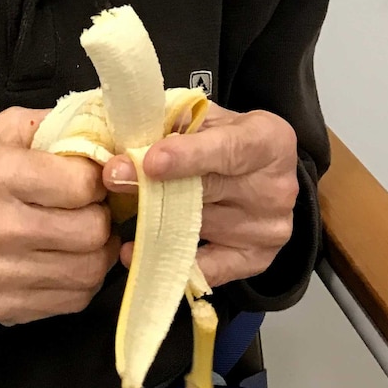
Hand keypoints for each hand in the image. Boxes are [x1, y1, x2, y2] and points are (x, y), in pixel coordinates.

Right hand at [0, 107, 118, 324]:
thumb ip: (52, 125)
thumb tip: (107, 136)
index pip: (80, 184)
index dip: (97, 179)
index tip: (90, 178)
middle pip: (91, 230)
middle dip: (101, 215)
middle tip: (90, 207)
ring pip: (89, 270)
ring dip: (98, 250)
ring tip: (84, 233)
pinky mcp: (6, 308)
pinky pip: (74, 299)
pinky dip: (82, 278)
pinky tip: (68, 259)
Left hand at [102, 103, 298, 287]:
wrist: (266, 174)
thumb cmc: (229, 140)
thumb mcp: (210, 118)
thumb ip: (177, 124)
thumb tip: (132, 137)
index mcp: (269, 141)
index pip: (228, 149)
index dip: (188, 156)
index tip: (149, 162)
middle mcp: (275, 188)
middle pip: (207, 190)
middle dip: (154, 185)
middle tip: (113, 178)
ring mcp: (268, 229)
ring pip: (198, 226)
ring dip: (155, 218)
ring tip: (123, 206)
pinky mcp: (256, 259)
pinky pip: (206, 268)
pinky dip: (168, 260)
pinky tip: (136, 251)